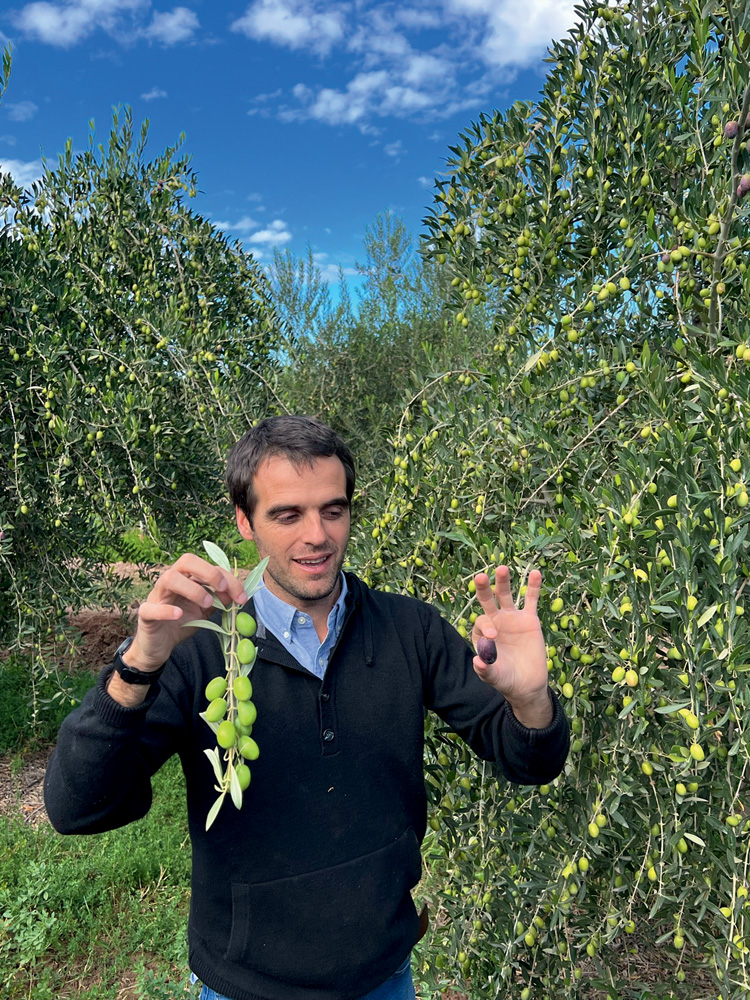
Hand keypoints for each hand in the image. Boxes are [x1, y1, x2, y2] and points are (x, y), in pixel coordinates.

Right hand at [126, 553, 247, 670]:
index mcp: (187, 578)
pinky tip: (178, 615)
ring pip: (169, 578)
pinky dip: (165, 610)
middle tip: (222, 590)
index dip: (228, 579)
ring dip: (192, 589)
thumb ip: (219, 601)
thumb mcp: (205, 611)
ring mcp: (157, 595)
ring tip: (206, 604)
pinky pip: (150, 607)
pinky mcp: (145, 614)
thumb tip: (236, 595)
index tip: (242, 597)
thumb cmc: (182, 623)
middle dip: (209, 572)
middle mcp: (171, 581)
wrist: (160, 646)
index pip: (209, 567)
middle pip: (187, 561)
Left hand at [471, 566, 551, 727]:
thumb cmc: (506, 680)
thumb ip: (485, 670)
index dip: (486, 626)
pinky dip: (533, 587)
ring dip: (503, 581)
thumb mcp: (495, 677)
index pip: (482, 623)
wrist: (527, 684)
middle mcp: (495, 621)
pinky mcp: (530, 619)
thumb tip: (477, 660)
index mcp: (483, 634)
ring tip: (502, 568)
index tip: (494, 636)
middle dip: (483, 589)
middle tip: (479, 577)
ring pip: (506, 595)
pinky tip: (535, 573)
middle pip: (487, 601)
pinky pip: (531, 600)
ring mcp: (512, 618)